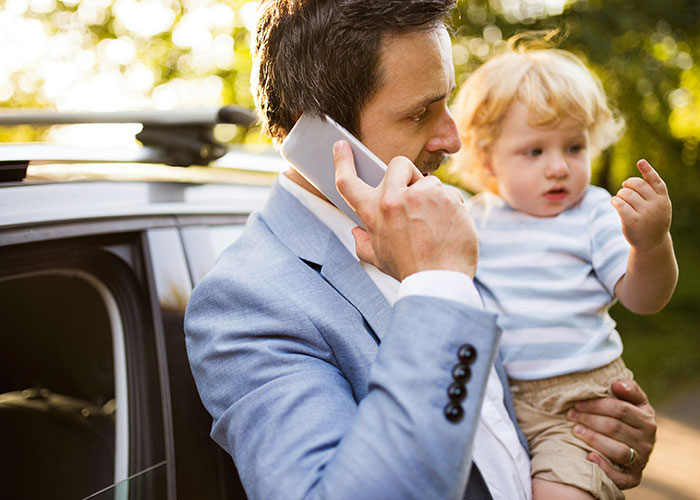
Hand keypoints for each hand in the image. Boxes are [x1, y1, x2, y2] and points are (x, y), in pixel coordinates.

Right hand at [333, 140, 477, 280]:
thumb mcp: (378, 258)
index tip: (342, 146)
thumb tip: (357, 232)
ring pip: (429, 181)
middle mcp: (393, 199)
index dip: (343, 161)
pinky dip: (452, 208)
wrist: (439, 281)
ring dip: (433, 198)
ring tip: (435, 225)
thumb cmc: (409, 270)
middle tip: (415, 196)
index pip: (349, 182)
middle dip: (407, 175)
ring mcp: (421, 195)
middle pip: (397, 164)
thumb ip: (363, 243)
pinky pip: (450, 193)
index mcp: (373, 212)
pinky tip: (450, 227)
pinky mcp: (446, 196)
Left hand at [567, 379, 656, 489]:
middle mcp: (647, 442)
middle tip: (571, 415)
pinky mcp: (633, 478)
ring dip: (593, 439)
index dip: (596, 405)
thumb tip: (616, 383)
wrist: (635, 448)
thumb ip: (629, 389)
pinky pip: (621, 477)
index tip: (577, 403)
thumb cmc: (628, 418)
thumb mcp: (634, 402)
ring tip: (575, 431)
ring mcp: (641, 461)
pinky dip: (604, 468)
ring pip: (617, 451)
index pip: (620, 409)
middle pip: (615, 428)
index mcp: (647, 420)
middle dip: (589, 419)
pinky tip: (589, 456)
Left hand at [612, 159, 671, 250]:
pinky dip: (615, 201)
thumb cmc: (653, 220)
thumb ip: (652, 192)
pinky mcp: (632, 221)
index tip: (640, 162)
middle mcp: (656, 205)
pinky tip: (615, 202)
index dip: (648, 170)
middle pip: (637, 184)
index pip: (656, 181)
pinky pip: (619, 204)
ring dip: (620, 194)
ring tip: (620, 199)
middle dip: (628, 183)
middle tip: (625, 187)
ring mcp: (645, 213)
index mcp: (663, 199)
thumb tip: (637, 177)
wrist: (652, 243)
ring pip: (626, 193)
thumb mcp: (659, 206)